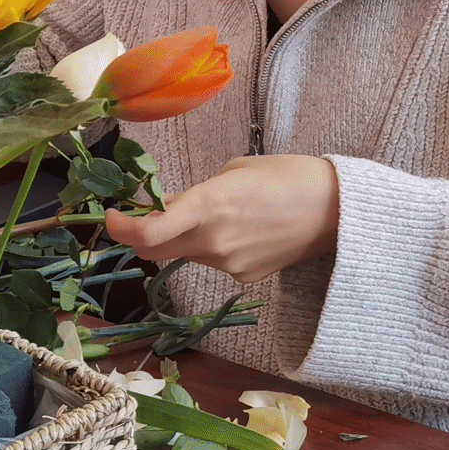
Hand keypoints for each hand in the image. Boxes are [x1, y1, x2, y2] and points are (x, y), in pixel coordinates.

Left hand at [103, 154, 339, 284]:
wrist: (337, 211)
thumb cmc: (287, 176)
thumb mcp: (232, 172)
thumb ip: (194, 194)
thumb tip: (168, 207)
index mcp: (208, 205)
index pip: (148, 232)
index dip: (120, 227)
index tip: (111, 215)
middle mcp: (213, 241)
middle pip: (155, 249)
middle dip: (142, 233)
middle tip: (145, 213)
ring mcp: (228, 264)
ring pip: (184, 253)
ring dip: (182, 237)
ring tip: (217, 213)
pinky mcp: (243, 277)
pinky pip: (212, 261)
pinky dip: (212, 247)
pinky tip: (242, 230)